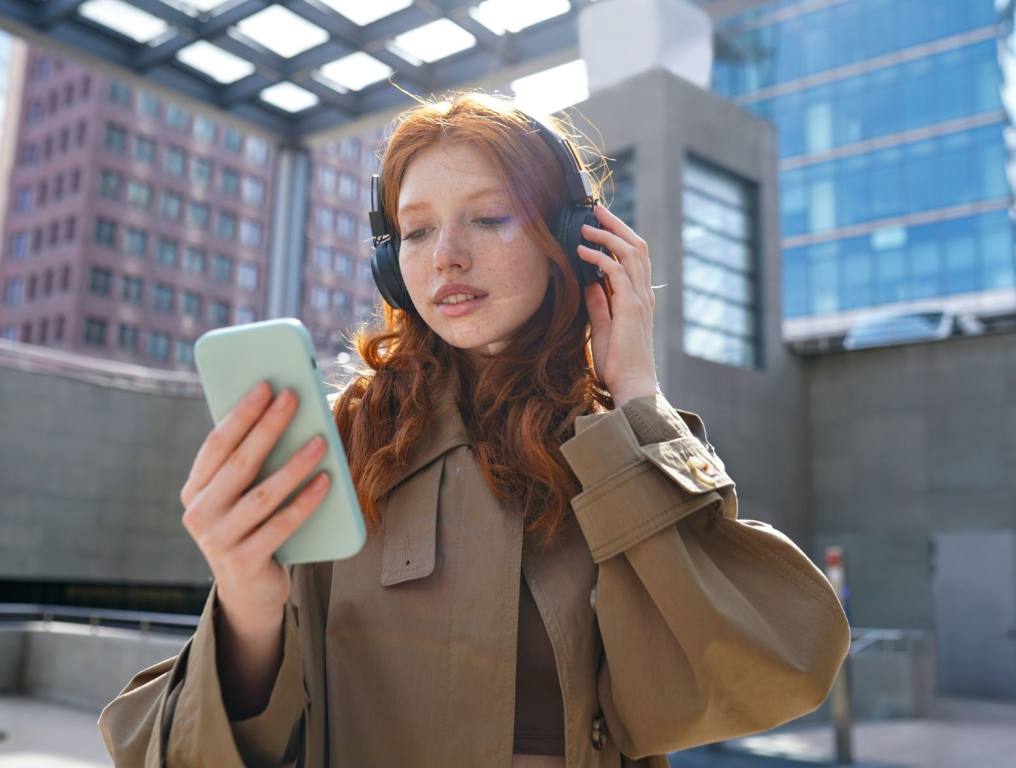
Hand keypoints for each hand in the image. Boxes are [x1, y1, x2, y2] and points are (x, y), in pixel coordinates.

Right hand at [179, 381, 331, 633]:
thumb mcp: (241, 496)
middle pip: (240, 463)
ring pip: (263, 494)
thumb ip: (251, 463)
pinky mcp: (243, 563)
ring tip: (321, 440)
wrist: (248, 592)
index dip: (241, 413)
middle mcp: (198, 514)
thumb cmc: (251, 528)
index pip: (217, 444)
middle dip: (268, 426)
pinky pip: (281, 525)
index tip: (265, 385)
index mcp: (194, 490)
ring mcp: (217, 541)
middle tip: (293, 397)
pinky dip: (305, 501)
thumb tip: (285, 413)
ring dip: (294, 464)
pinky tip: (327, 481)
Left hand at [577, 204, 659, 407]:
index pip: (635, 257)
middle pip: (637, 246)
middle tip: (597, 210)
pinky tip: (583, 252)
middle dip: (616, 225)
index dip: (620, 236)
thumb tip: (590, 282)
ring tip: (586, 226)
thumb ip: (599, 303)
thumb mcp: (604, 327)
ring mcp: (639, 300)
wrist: (632, 385)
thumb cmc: (619, 363)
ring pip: (631, 253)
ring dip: (608, 235)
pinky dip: (600, 257)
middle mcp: (643, 294)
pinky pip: (618, 272)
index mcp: (639, 298)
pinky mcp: (631, 308)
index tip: (601, 224)